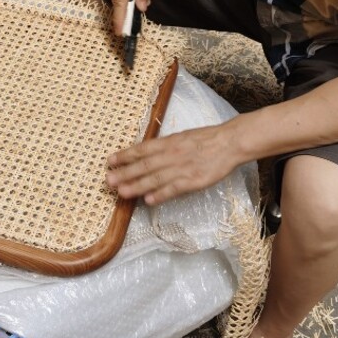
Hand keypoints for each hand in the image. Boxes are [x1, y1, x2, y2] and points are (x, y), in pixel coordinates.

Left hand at [107, 122, 242, 204]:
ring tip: (122, 192)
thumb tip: (146, 152)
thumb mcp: (181, 136)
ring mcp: (182, 168)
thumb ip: (165, 145)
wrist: (229, 143)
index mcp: (168, 142)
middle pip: (144, 165)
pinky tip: (148, 200)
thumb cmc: (206, 139)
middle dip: (125, 173)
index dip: (125, 155)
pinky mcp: (193, 181)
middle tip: (108, 180)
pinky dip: (161, 194)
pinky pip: (174, 189)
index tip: (110, 161)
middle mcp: (172, 154)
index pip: (142, 149)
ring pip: (155, 178)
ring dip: (137, 186)